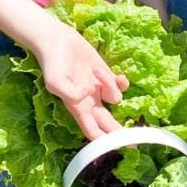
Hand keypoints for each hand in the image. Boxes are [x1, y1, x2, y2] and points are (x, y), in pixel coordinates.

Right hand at [34, 24, 128, 139]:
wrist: (56, 40)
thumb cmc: (52, 63)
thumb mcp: (55, 82)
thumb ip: (71, 94)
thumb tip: (90, 94)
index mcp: (78, 107)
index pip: (93, 131)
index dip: (104, 142)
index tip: (117, 147)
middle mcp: (89, 101)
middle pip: (108, 123)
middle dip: (120, 133)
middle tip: (134, 145)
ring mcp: (98, 88)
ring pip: (115, 99)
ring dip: (111, 86)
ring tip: (95, 71)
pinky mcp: (105, 74)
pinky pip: (120, 85)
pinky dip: (122, 83)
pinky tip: (119, 77)